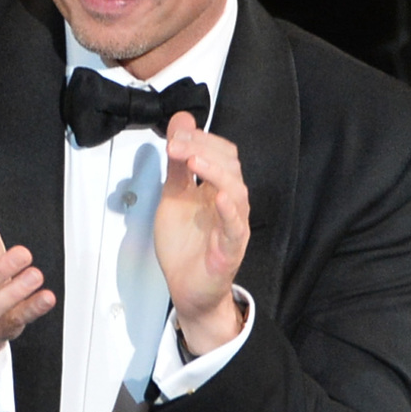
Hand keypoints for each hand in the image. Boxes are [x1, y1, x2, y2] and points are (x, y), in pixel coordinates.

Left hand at [155, 111, 249, 354]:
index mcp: (216, 188)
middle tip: (176, 144)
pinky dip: (230, 211)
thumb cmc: (185, 243)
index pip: (220, 153)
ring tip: (195, 159)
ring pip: (237, 191)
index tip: (175, 131)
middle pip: (230, 166)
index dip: (200, 138)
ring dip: (215, 172)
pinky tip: (219, 196)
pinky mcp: (230, 249)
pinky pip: (236, 228)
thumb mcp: (174, 196)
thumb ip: (177, 164)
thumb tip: (179, 125)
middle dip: (203, 149)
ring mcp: (232, 225)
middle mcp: (229, 203)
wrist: (186, 286)